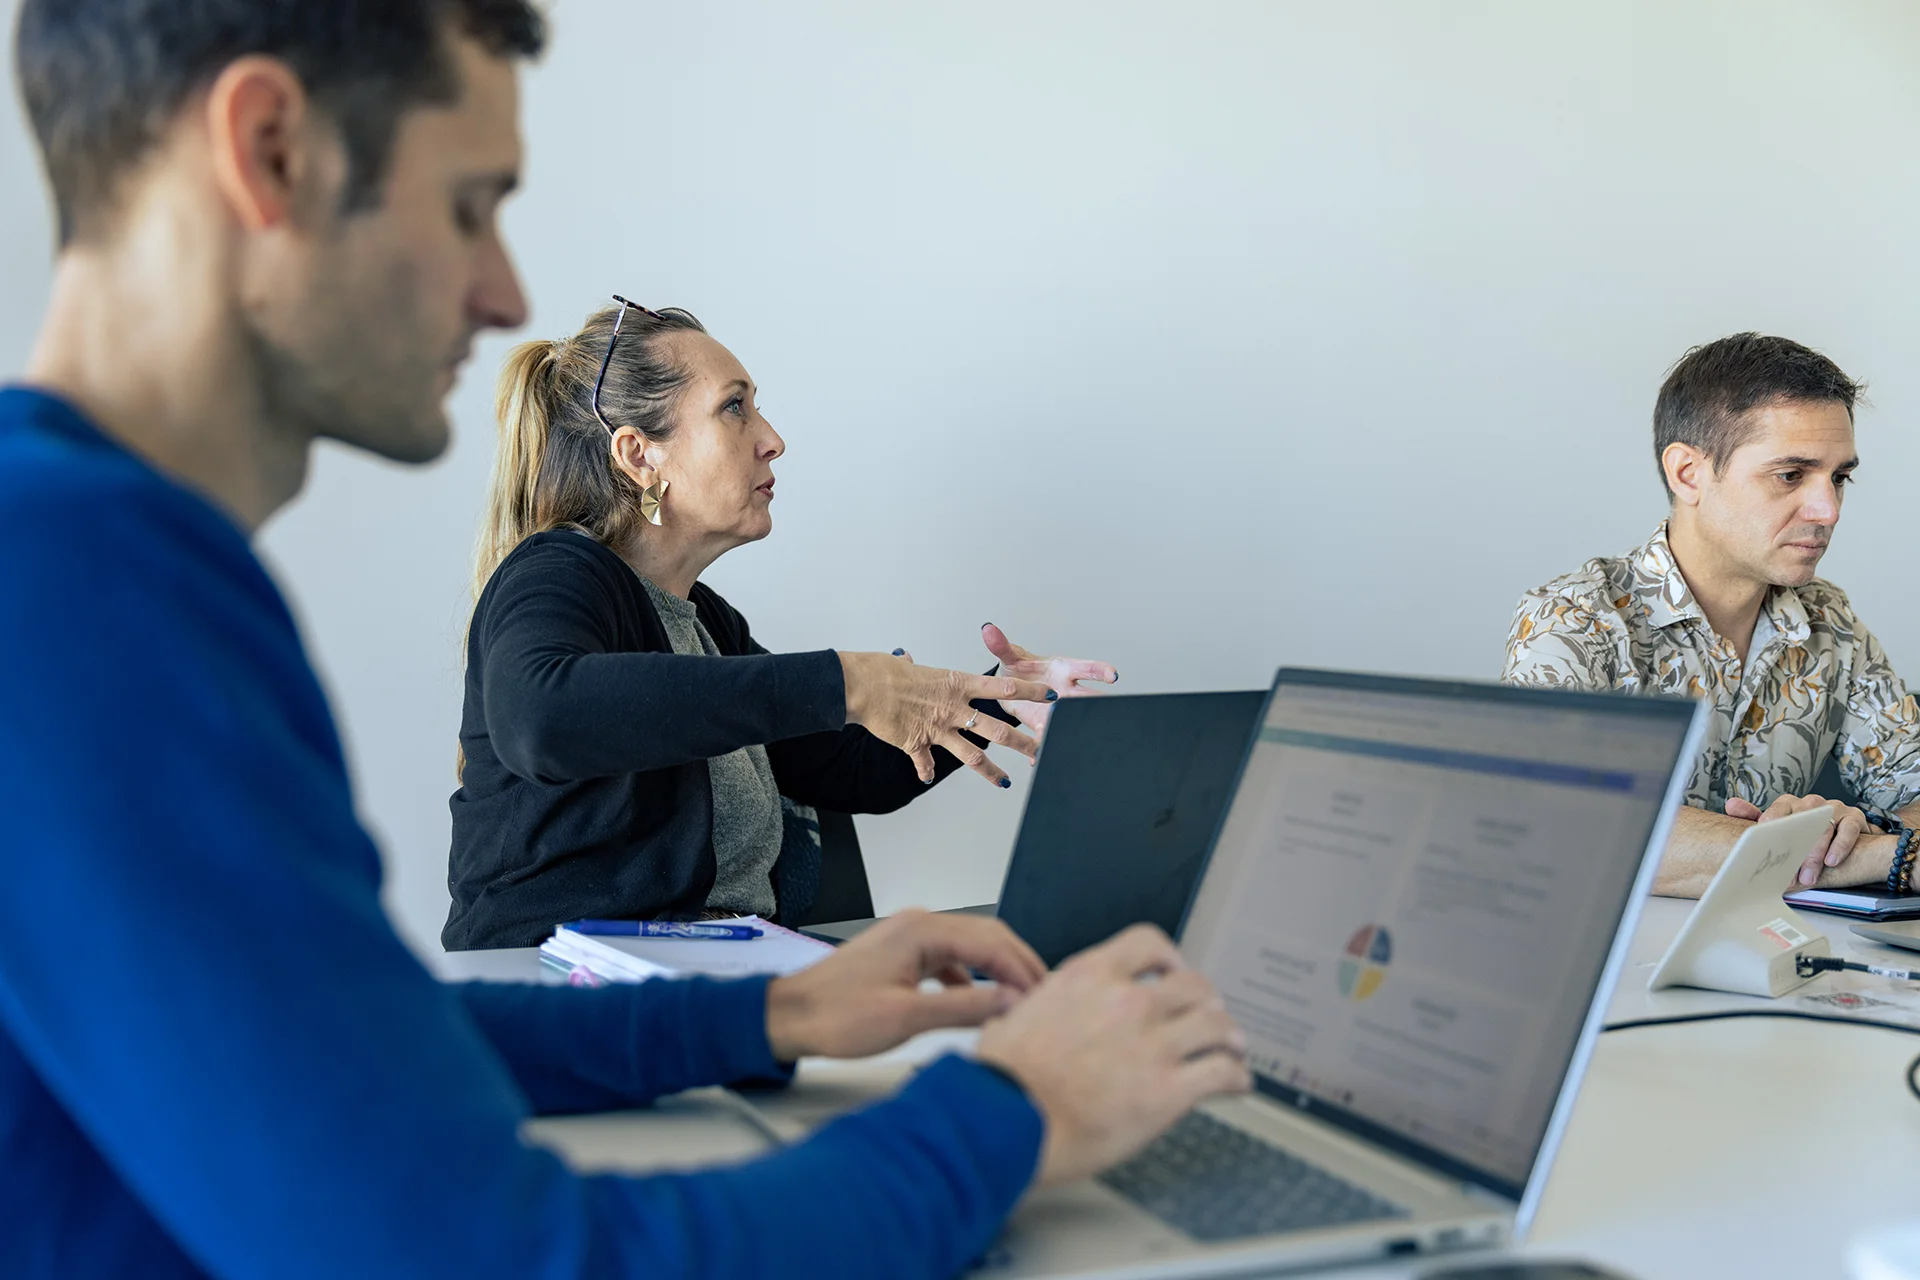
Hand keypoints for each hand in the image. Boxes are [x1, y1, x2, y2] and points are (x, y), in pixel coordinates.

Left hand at [764, 909, 1046, 1061]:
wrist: (791, 1017)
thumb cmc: (837, 1015)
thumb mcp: (908, 1017)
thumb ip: (965, 1008)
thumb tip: (1011, 1001)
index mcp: (922, 931)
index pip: (993, 943)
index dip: (1024, 971)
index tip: (1047, 998)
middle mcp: (919, 925)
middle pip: (987, 939)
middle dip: (1018, 967)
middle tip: (1046, 997)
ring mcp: (910, 938)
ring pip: (970, 949)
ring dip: (996, 972)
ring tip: (1018, 1001)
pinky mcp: (902, 955)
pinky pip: (950, 959)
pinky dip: (971, 979)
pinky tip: (976, 1003)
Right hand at [839, 649, 1051, 786]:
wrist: (863, 686)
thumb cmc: (885, 671)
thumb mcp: (911, 666)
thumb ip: (916, 669)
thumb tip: (907, 659)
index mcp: (956, 683)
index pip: (1002, 688)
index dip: (1028, 693)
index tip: (1049, 697)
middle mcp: (952, 708)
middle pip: (995, 728)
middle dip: (1020, 740)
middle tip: (1039, 748)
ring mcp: (936, 729)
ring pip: (971, 755)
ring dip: (990, 770)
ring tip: (1005, 781)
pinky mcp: (917, 745)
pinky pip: (926, 763)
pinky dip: (926, 770)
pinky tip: (927, 776)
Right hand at [975, 925, 1249, 1186]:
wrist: (1005, 1122)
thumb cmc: (1002, 1081)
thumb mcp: (1014, 1017)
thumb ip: (1044, 1007)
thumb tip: (1032, 1012)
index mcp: (1089, 978)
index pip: (1147, 943)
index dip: (1170, 956)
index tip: (1174, 968)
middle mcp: (1127, 1002)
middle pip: (1192, 985)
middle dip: (1205, 1000)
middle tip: (1208, 1013)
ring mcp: (1152, 1044)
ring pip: (1216, 1024)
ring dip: (1230, 1036)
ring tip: (1234, 1047)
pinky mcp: (1169, 1090)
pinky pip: (1222, 1072)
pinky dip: (1238, 1077)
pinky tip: (1238, 1083)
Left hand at [980, 623, 1117, 735]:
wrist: (1007, 689)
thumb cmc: (1018, 668)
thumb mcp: (1010, 656)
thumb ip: (1001, 646)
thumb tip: (988, 629)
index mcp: (1062, 671)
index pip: (1087, 669)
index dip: (1101, 671)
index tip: (1113, 675)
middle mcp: (1066, 692)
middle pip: (1090, 698)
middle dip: (1100, 704)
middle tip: (1108, 710)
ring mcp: (1057, 711)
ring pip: (1073, 720)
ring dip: (1075, 727)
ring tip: (1078, 736)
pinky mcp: (1044, 726)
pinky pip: (1049, 738)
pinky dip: (1044, 747)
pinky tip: (1039, 757)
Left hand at [1727, 793, 1877, 886]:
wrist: (1847, 831)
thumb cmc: (1807, 832)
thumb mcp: (1781, 826)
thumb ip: (1755, 817)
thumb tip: (1730, 805)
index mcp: (1790, 803)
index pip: (1778, 810)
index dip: (1771, 825)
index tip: (1764, 842)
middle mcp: (1811, 802)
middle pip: (1801, 821)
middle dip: (1795, 849)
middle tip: (1789, 872)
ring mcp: (1834, 808)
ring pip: (1823, 828)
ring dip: (1815, 855)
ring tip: (1808, 876)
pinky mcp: (1854, 817)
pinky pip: (1848, 829)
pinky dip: (1840, 846)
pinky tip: (1832, 861)